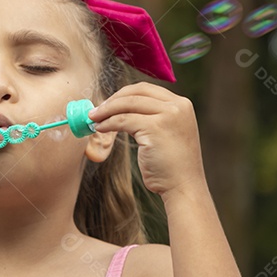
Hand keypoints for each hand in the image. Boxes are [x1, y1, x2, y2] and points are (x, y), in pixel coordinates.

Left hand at [88, 83, 206, 197]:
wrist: (183, 186)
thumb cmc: (172, 166)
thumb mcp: (167, 133)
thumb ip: (152, 117)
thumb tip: (120, 109)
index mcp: (182, 104)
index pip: (146, 89)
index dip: (123, 94)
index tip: (108, 103)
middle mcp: (177, 106)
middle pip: (136, 92)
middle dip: (113, 99)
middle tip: (96, 110)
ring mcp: (168, 115)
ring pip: (128, 104)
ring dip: (106, 110)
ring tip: (93, 119)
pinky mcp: (155, 128)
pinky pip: (124, 120)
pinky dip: (108, 123)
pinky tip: (100, 128)